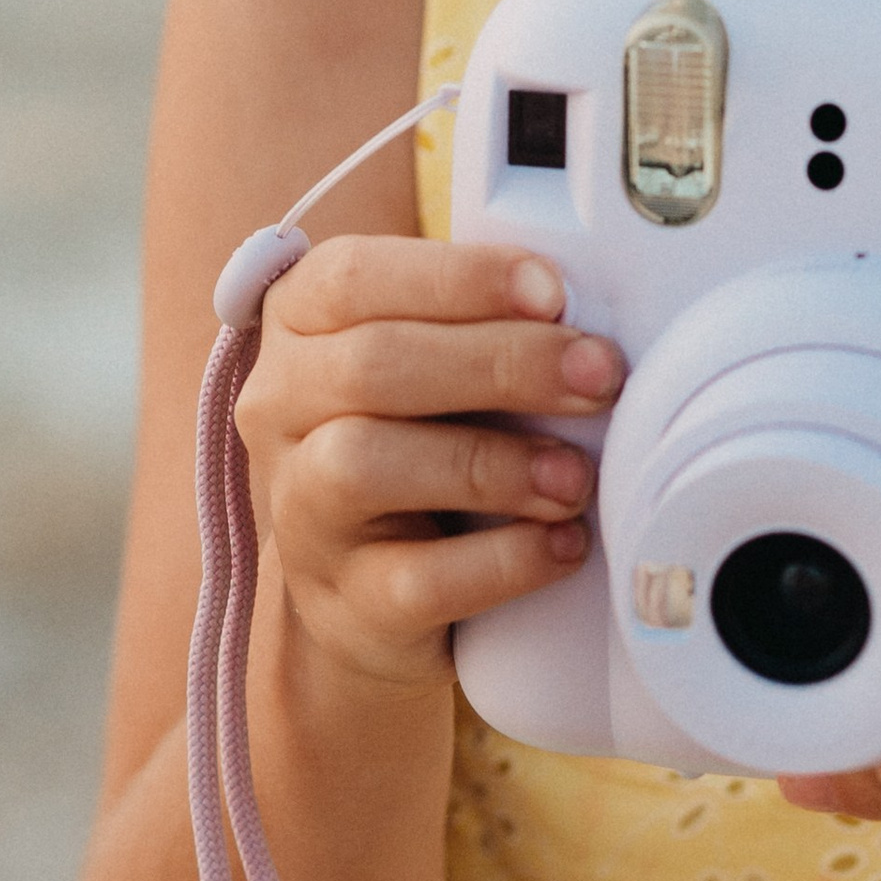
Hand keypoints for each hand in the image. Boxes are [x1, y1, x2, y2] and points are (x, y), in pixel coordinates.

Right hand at [233, 237, 623, 692]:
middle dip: (502, 363)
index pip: (354, 278)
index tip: (552, 292)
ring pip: (364, 464)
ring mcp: (300, 510)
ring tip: (575, 476)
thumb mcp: (436, 363)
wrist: (371, 592)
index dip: (459, 278)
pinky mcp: (343, 602)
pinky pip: (414, 580)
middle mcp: (280, 408)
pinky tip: (562, 545)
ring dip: (492, 463)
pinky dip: (503, 560)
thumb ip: (484, 324)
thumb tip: (586, 319)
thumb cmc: (422, 439)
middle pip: (372, 366)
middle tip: (600, 375)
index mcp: (301, 324)